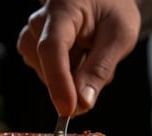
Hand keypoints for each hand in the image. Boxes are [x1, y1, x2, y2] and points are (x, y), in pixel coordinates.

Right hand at [17, 0, 140, 115]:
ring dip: (71, 77)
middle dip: (74, 81)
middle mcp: (39, 22)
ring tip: (91, 56)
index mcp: (62, 9)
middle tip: (102, 70)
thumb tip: (82, 103)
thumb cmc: (112, 8)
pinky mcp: (31, 49)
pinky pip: (45, 75)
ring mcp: (31, 36)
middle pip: (46, 66)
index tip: (69, 110)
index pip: (51, 48)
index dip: (58, 82)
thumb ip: (100, 69)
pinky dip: (64, 76)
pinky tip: (79, 59)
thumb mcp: (120, 35)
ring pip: (46, 75)